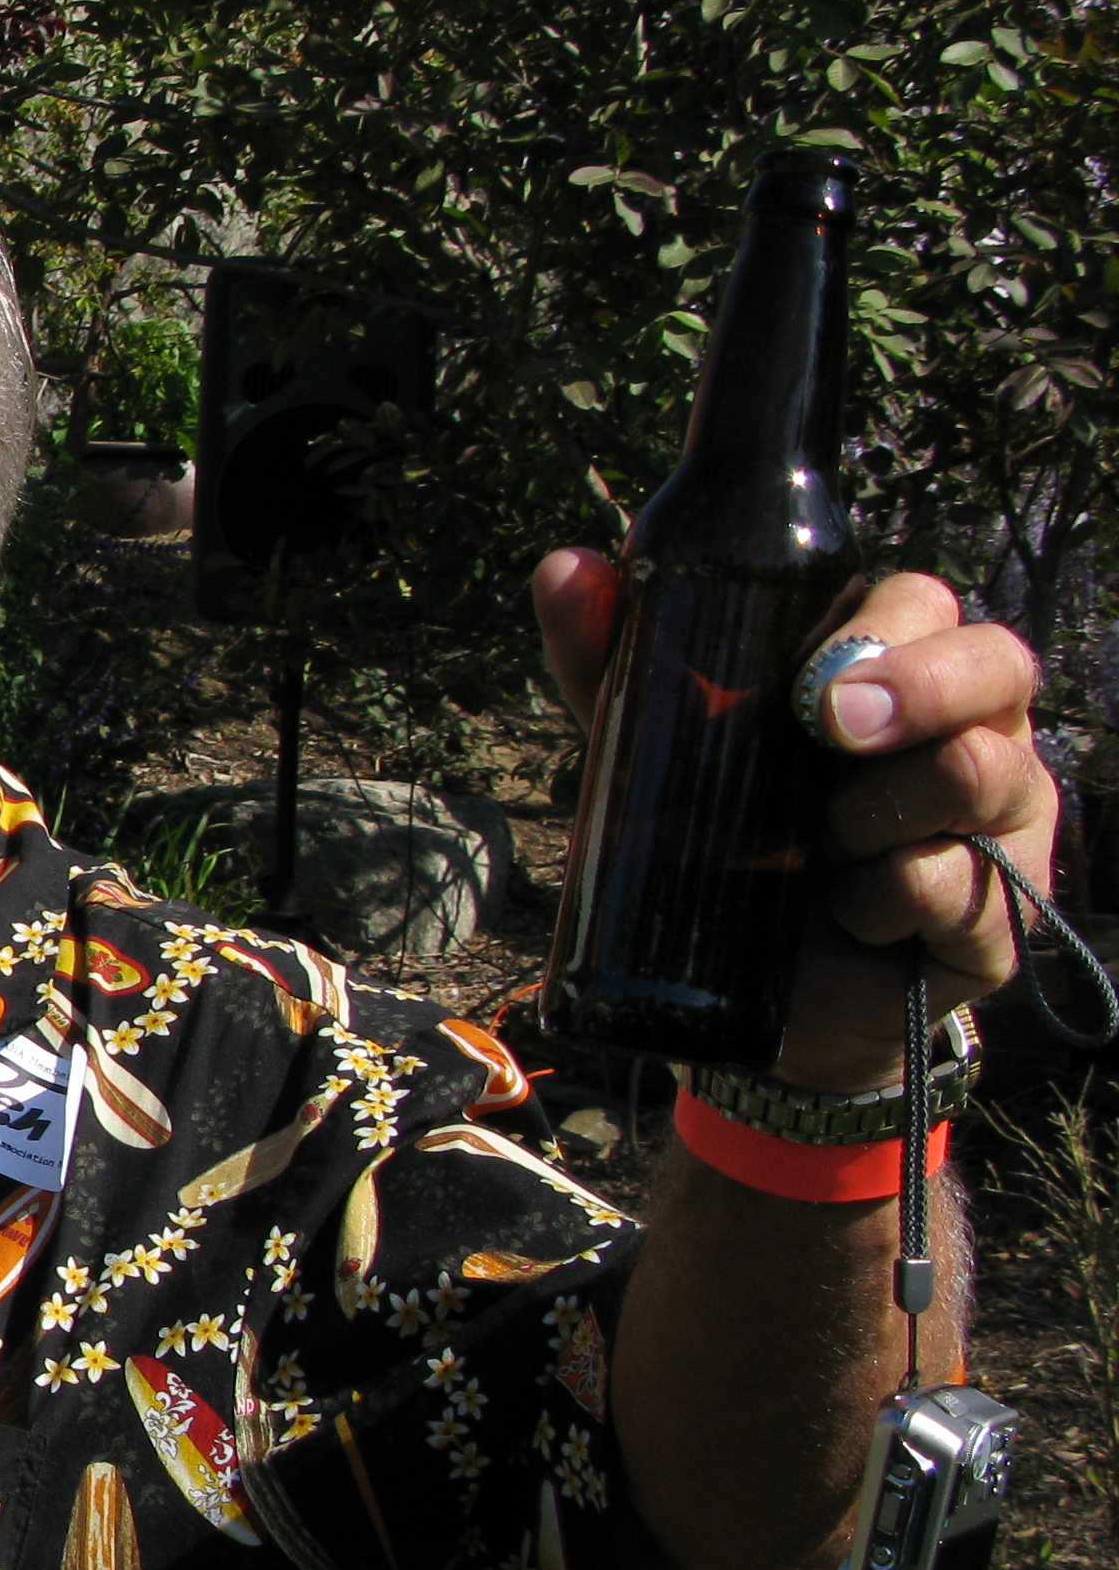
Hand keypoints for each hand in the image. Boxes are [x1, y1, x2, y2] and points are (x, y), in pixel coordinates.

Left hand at [536, 552, 1055, 1091]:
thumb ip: (616, 665)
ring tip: (817, 846)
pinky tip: (850, 914)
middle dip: (918, 689)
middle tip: (832, 731)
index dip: (883, 625)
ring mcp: (1004, 822)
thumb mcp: (659, 753)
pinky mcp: (1003, 917)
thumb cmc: (725, 847)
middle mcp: (975, 730)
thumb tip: (565, 567)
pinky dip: (888, 899)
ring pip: (984, 772)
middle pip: (1000, 663)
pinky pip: (963, 886)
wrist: (752, 1002)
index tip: (810, 682)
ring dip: (880, 811)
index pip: (924, 603)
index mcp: (899, 673)